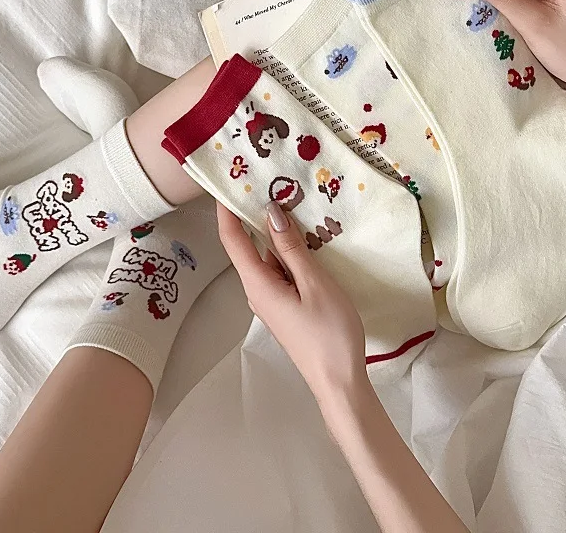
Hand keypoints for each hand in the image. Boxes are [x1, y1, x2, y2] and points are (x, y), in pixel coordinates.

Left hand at [216, 201, 366, 402]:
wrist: (339, 383)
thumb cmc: (329, 334)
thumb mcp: (314, 283)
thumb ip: (291, 248)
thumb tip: (270, 212)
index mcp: (258, 284)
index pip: (232, 240)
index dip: (225, 210)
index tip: (225, 182)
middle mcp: (257, 290)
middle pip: (249, 246)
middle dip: (257, 216)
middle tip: (271, 183)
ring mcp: (271, 299)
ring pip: (269, 258)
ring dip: (279, 235)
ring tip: (297, 205)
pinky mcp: (285, 306)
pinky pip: (281, 271)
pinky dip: (290, 254)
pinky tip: (309, 242)